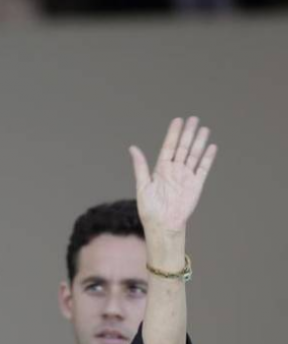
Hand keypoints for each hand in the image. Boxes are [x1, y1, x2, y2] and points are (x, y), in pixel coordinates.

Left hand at [130, 116, 217, 236]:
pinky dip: (207, 158)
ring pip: (194, 155)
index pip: (168, 147)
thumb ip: (141, 166)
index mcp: (161, 169)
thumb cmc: (149, 208)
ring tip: (204, 128)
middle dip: (188, 133)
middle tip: (194, 119)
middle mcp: (175, 170)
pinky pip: (203, 169)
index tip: (178, 121)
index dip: (173, 134)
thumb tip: (133, 148)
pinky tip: (211, 147)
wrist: (163, 224)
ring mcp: (186, 176)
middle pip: (183, 147)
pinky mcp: (196, 185)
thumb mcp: (143, 185)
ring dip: (199, 142)